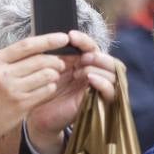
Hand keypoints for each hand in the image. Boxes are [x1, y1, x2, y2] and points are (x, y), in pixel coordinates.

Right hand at [0, 32, 68, 145]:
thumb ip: (11, 59)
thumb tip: (39, 47)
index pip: (27, 45)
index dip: (48, 40)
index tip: (63, 38)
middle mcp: (4, 74)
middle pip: (41, 60)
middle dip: (56, 61)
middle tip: (60, 63)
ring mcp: (13, 90)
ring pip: (47, 76)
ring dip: (55, 75)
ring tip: (53, 76)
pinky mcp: (21, 105)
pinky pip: (46, 91)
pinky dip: (51, 88)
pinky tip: (48, 88)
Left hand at [25, 30, 120, 153]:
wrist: (40, 117)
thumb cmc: (45, 92)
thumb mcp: (51, 69)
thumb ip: (59, 54)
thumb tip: (62, 36)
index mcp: (84, 65)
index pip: (93, 48)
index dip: (84, 40)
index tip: (71, 36)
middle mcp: (96, 75)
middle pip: (109, 59)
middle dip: (96, 55)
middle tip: (82, 57)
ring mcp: (100, 90)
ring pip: (113, 73)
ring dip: (97, 69)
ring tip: (80, 72)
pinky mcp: (100, 103)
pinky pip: (111, 91)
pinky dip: (103, 82)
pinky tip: (90, 79)